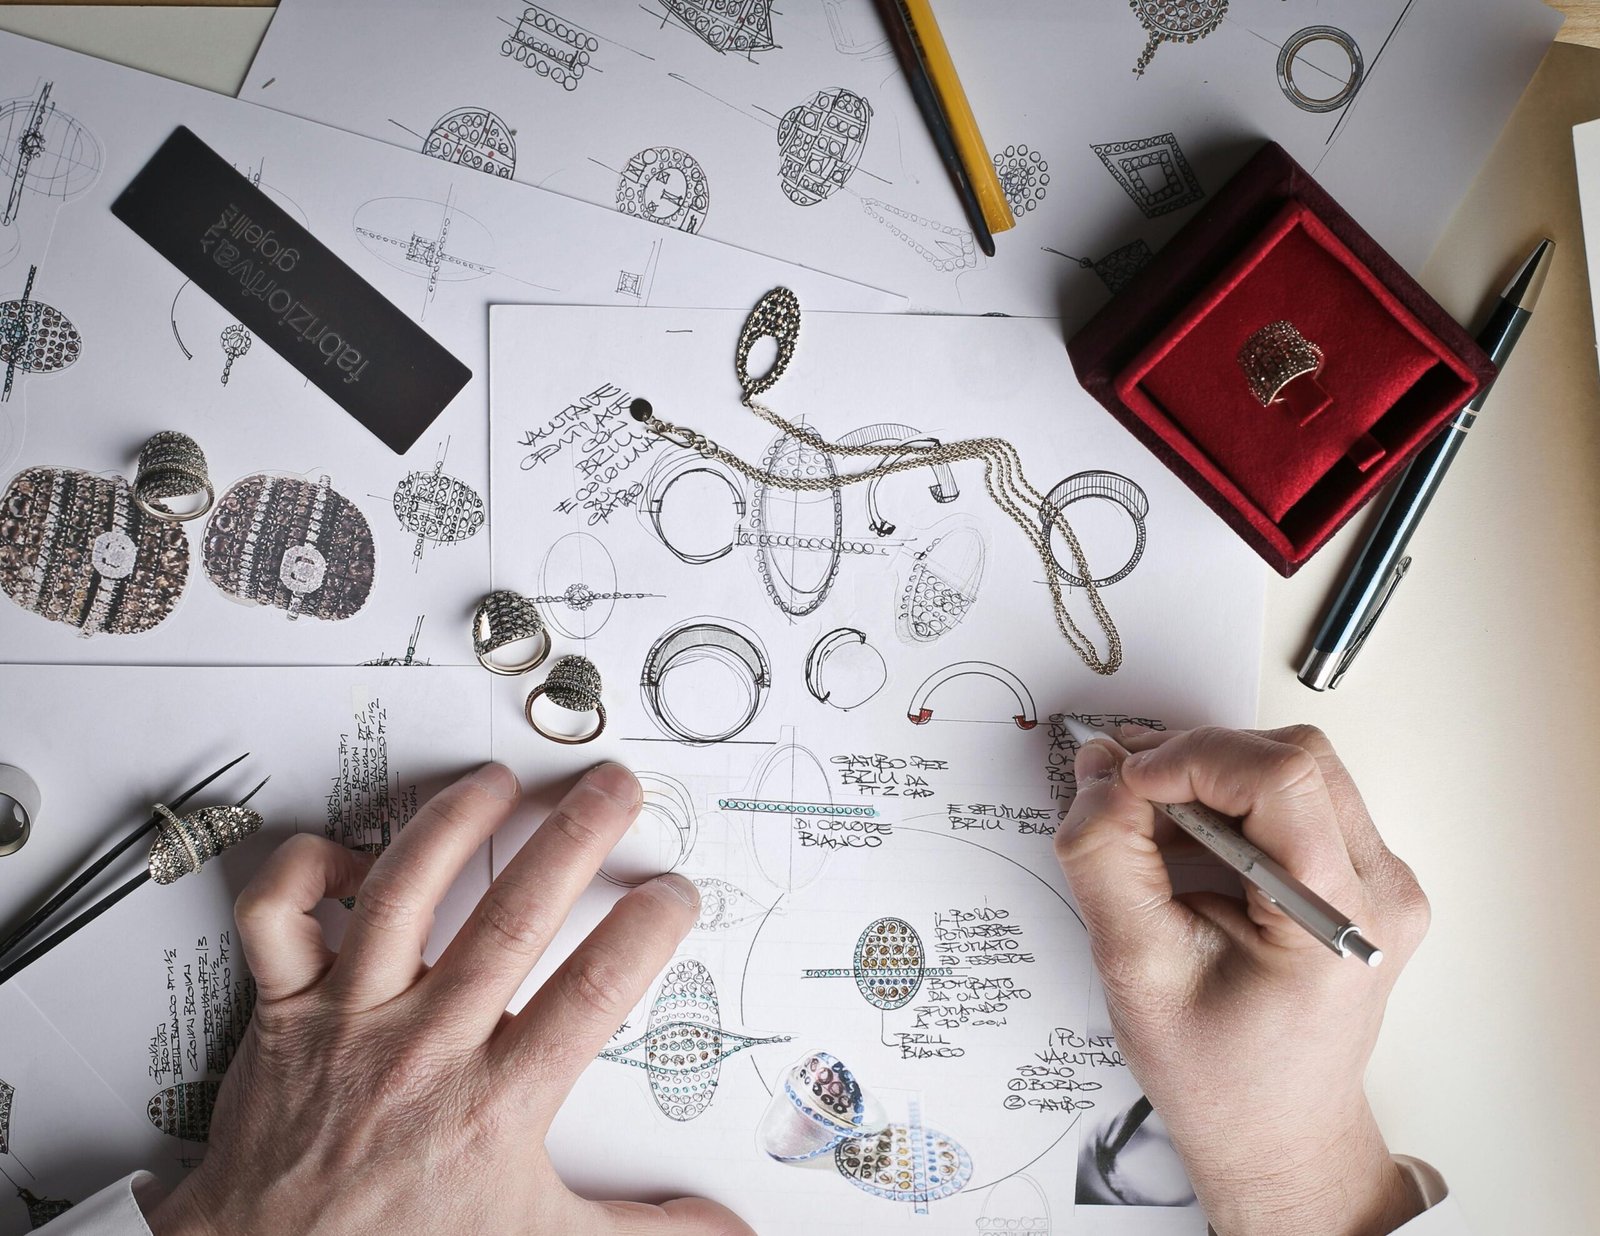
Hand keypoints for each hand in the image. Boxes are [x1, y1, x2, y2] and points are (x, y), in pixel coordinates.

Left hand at [145, 762, 753, 1235]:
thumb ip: (645, 1230)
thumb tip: (724, 1230)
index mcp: (496, 1100)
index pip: (594, 991)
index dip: (646, 930)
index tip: (672, 895)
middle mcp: (424, 1047)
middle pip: (515, 917)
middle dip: (577, 839)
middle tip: (613, 790)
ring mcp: (350, 1019)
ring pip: (402, 893)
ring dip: (454, 824)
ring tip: (498, 783)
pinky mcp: (283, 1012)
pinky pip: (276, 917)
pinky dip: (304, 869)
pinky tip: (355, 852)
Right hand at [1054, 726, 1431, 1235]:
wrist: (1278, 1134)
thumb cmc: (1222, 1077)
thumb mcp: (1138, 969)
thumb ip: (1108, 862)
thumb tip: (1098, 777)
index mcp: (1339, 923)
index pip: (1281, 779)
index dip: (1192, 758)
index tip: (1126, 780)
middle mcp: (1380, 892)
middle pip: (1292, 758)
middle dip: (1195, 759)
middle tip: (1125, 791)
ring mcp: (1379, 882)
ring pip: (1292, 769)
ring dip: (1209, 777)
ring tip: (1149, 825)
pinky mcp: (1358, 877)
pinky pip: (1294, 801)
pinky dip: (1227, 802)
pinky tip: (1183, 843)